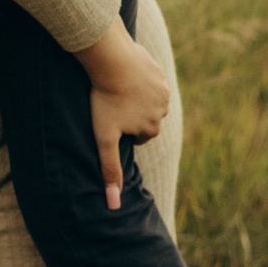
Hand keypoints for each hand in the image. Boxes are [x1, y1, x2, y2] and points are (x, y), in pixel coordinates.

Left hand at [77, 25, 169, 209]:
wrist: (112, 61)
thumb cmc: (105, 100)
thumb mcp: (105, 138)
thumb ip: (110, 169)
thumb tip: (114, 205)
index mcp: (152, 128)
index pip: (138, 136)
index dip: (123, 128)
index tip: (111, 119)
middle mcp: (163, 111)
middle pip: (145, 117)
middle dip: (131, 113)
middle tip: (112, 102)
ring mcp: (162, 91)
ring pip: (147, 98)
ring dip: (136, 95)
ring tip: (117, 88)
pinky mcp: (158, 72)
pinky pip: (148, 78)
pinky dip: (138, 78)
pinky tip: (125, 74)